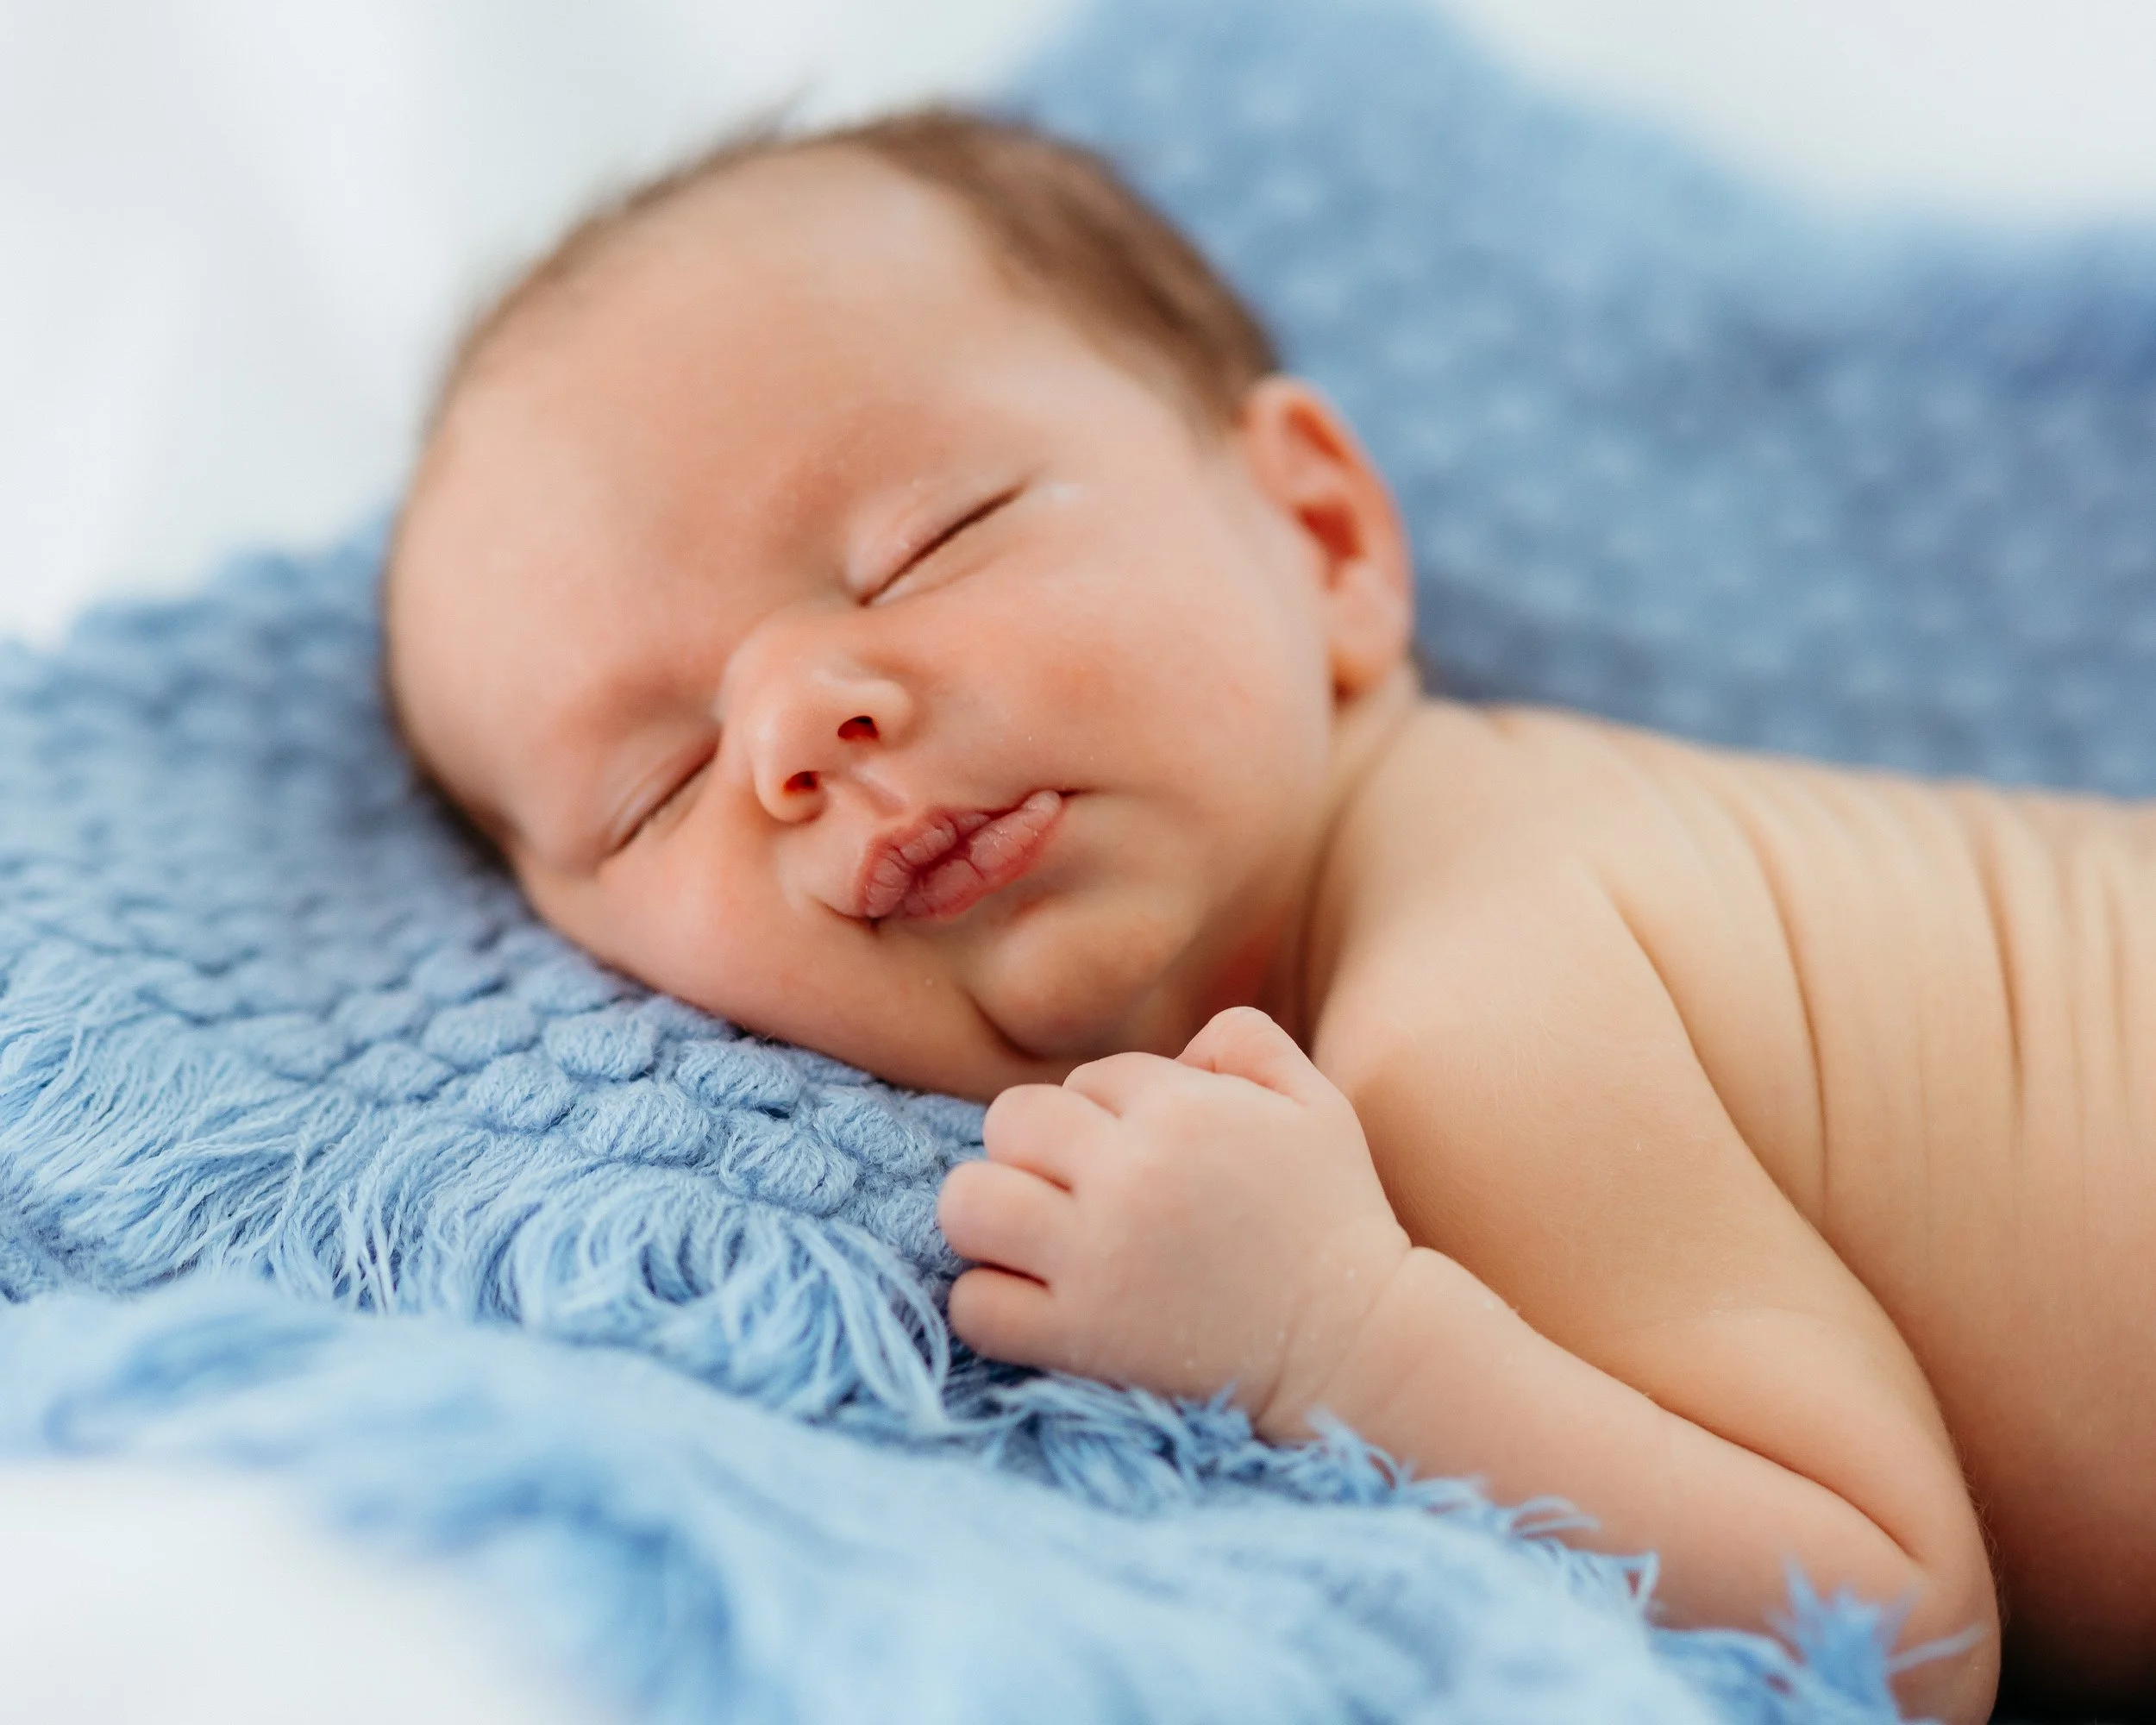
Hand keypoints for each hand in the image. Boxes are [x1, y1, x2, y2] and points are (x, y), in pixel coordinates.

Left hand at [936, 1005, 1410, 1435]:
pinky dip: (990, 1303)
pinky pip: (973, 1303)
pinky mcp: (1078, 1338)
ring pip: (968, 1201)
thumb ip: (1246, 1040)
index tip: (1144, 1158)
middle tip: (1073, 1189)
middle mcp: (1128, 1175)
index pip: (1085, 1079)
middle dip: (1034, 1148)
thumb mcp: (1317, 1104)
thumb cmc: (1334, 1220)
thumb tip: (1174, 1047)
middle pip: (1008, 1122)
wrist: (1356, 1350)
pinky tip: (1033, 1301)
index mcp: (1181, 1109)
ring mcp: (1095, 1260)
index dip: (1106, 1113)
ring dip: (991, 1213)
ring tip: (1031, 1235)